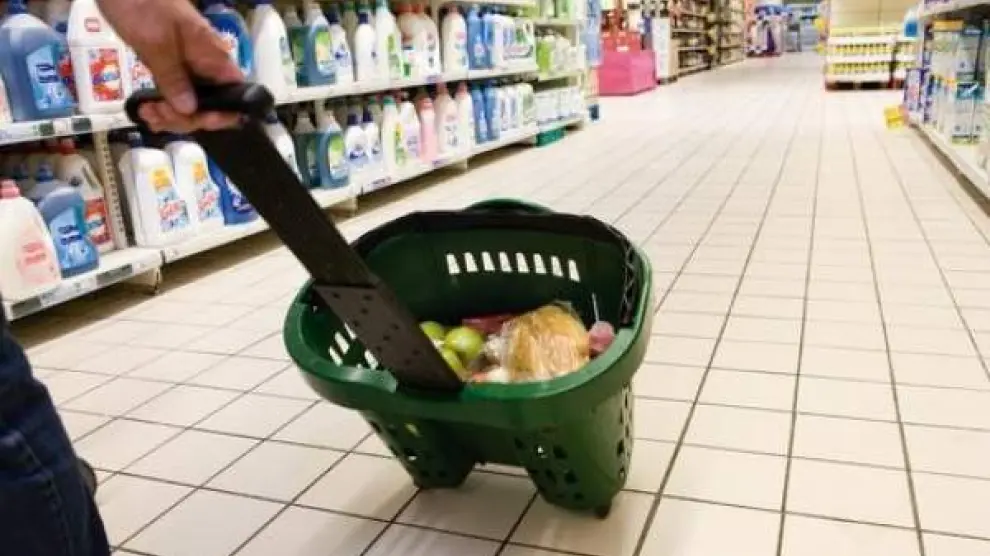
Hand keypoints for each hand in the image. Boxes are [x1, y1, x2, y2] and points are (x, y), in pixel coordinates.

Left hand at [97, 0, 243, 132]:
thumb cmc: (142, 5)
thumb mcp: (156, 44)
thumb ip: (173, 77)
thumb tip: (190, 110)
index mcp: (212, 55)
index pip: (235, 94)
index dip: (220, 114)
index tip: (193, 118)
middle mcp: (207, 64)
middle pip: (212, 106)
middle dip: (186, 118)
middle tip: (157, 113)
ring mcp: (190, 66)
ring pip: (192, 105)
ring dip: (171, 116)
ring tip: (147, 112)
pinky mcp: (172, 66)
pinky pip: (175, 95)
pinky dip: (163, 106)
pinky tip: (146, 109)